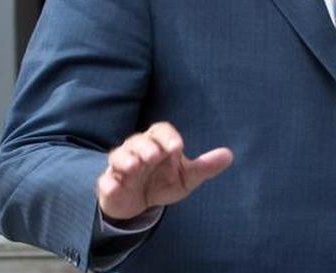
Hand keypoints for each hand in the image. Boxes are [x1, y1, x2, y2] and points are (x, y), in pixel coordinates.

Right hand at [96, 122, 232, 221]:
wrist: (140, 205)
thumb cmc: (164, 182)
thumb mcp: (187, 177)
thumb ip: (205, 166)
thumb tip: (229, 155)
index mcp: (158, 144)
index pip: (160, 130)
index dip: (168, 136)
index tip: (177, 148)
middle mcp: (137, 151)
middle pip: (138, 140)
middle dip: (146, 147)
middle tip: (154, 156)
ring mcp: (121, 167)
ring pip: (118, 156)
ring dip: (125, 159)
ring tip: (135, 167)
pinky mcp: (109, 184)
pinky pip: (105, 181)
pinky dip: (109, 183)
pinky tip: (115, 186)